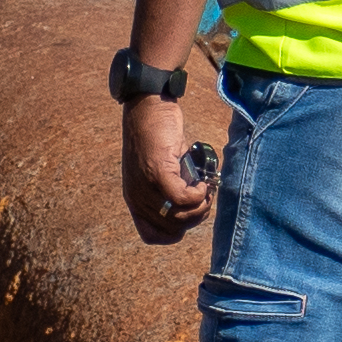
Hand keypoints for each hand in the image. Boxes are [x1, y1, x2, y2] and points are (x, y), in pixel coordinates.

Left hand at [125, 85, 214, 231]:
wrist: (147, 106)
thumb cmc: (156, 134)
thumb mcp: (158, 170)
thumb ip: (168, 189)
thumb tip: (194, 204)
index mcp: (135, 199)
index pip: (152, 235)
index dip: (176, 231)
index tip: (189, 215)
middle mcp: (138, 197)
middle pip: (172, 229)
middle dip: (194, 218)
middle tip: (204, 199)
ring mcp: (147, 186)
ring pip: (180, 216)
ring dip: (200, 207)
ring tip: (205, 190)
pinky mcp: (158, 172)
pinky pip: (183, 198)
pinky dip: (198, 194)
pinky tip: (203, 183)